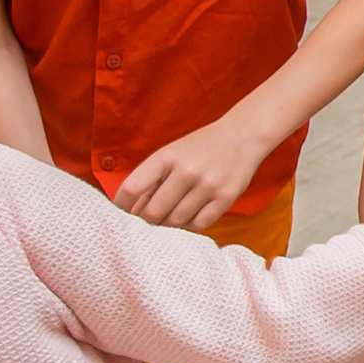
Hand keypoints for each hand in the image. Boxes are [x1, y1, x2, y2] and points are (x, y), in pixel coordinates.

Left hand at [115, 117, 272, 231]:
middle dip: (148, 220)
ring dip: (169, 223)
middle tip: (151, 219)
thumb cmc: (200, 148)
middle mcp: (187, 170)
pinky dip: (190, 225)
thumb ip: (151, 180)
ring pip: (176, 221)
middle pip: (153, 211)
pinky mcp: (227, 197)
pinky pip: (199, 224)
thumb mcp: (171, 155)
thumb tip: (130, 212)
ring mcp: (208, 184)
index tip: (121, 215)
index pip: (132, 188)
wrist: (242, 137)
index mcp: (167, 157)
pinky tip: (190, 216)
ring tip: (171, 217)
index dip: (122, 206)